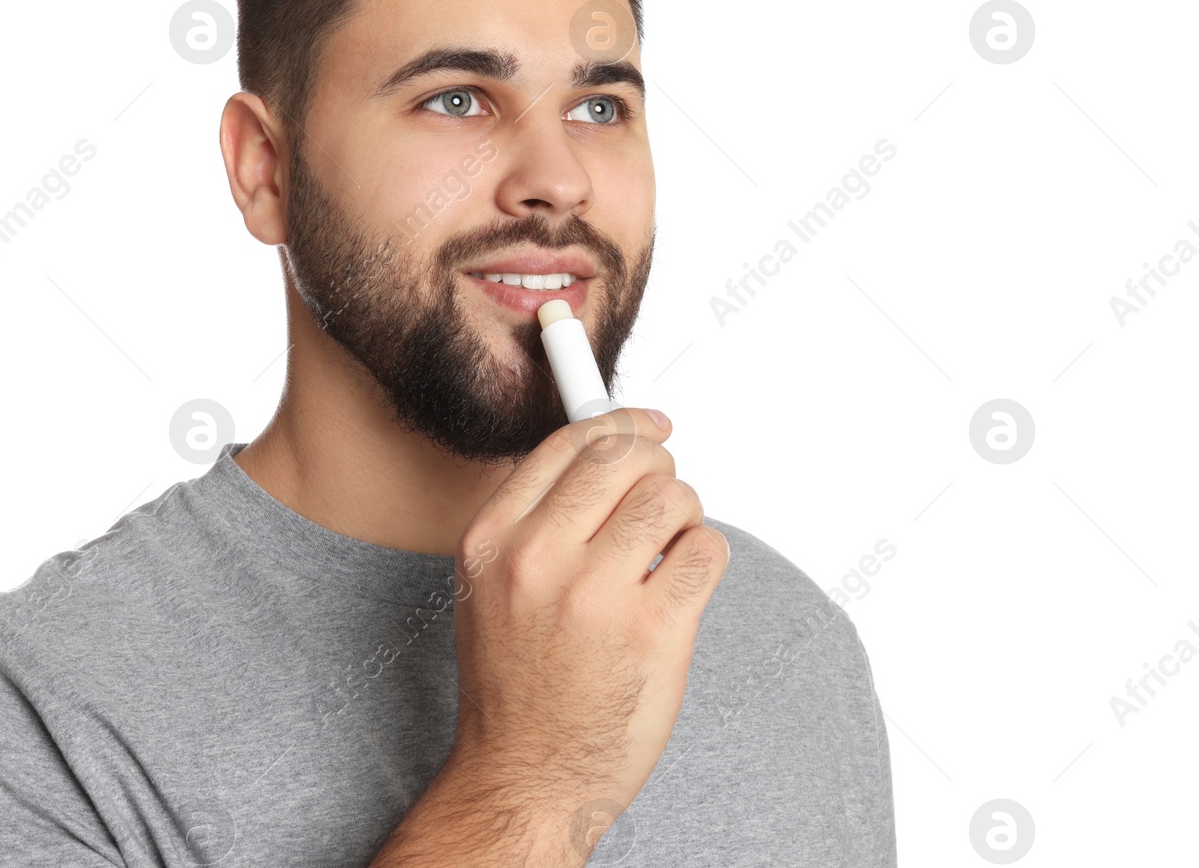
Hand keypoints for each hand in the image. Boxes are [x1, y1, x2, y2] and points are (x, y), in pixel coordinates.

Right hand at [447, 407, 728, 853]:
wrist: (525, 776)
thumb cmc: (515, 685)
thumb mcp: (492, 584)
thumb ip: (538, 518)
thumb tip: (609, 453)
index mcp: (493, 539)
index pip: (569, 444)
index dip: (619, 422)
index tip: (648, 424)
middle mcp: (539, 558)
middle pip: (625, 458)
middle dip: (658, 466)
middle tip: (665, 491)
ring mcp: (597, 595)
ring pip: (673, 498)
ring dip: (684, 517)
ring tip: (668, 552)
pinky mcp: (654, 632)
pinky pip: (707, 551)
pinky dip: (705, 558)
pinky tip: (682, 584)